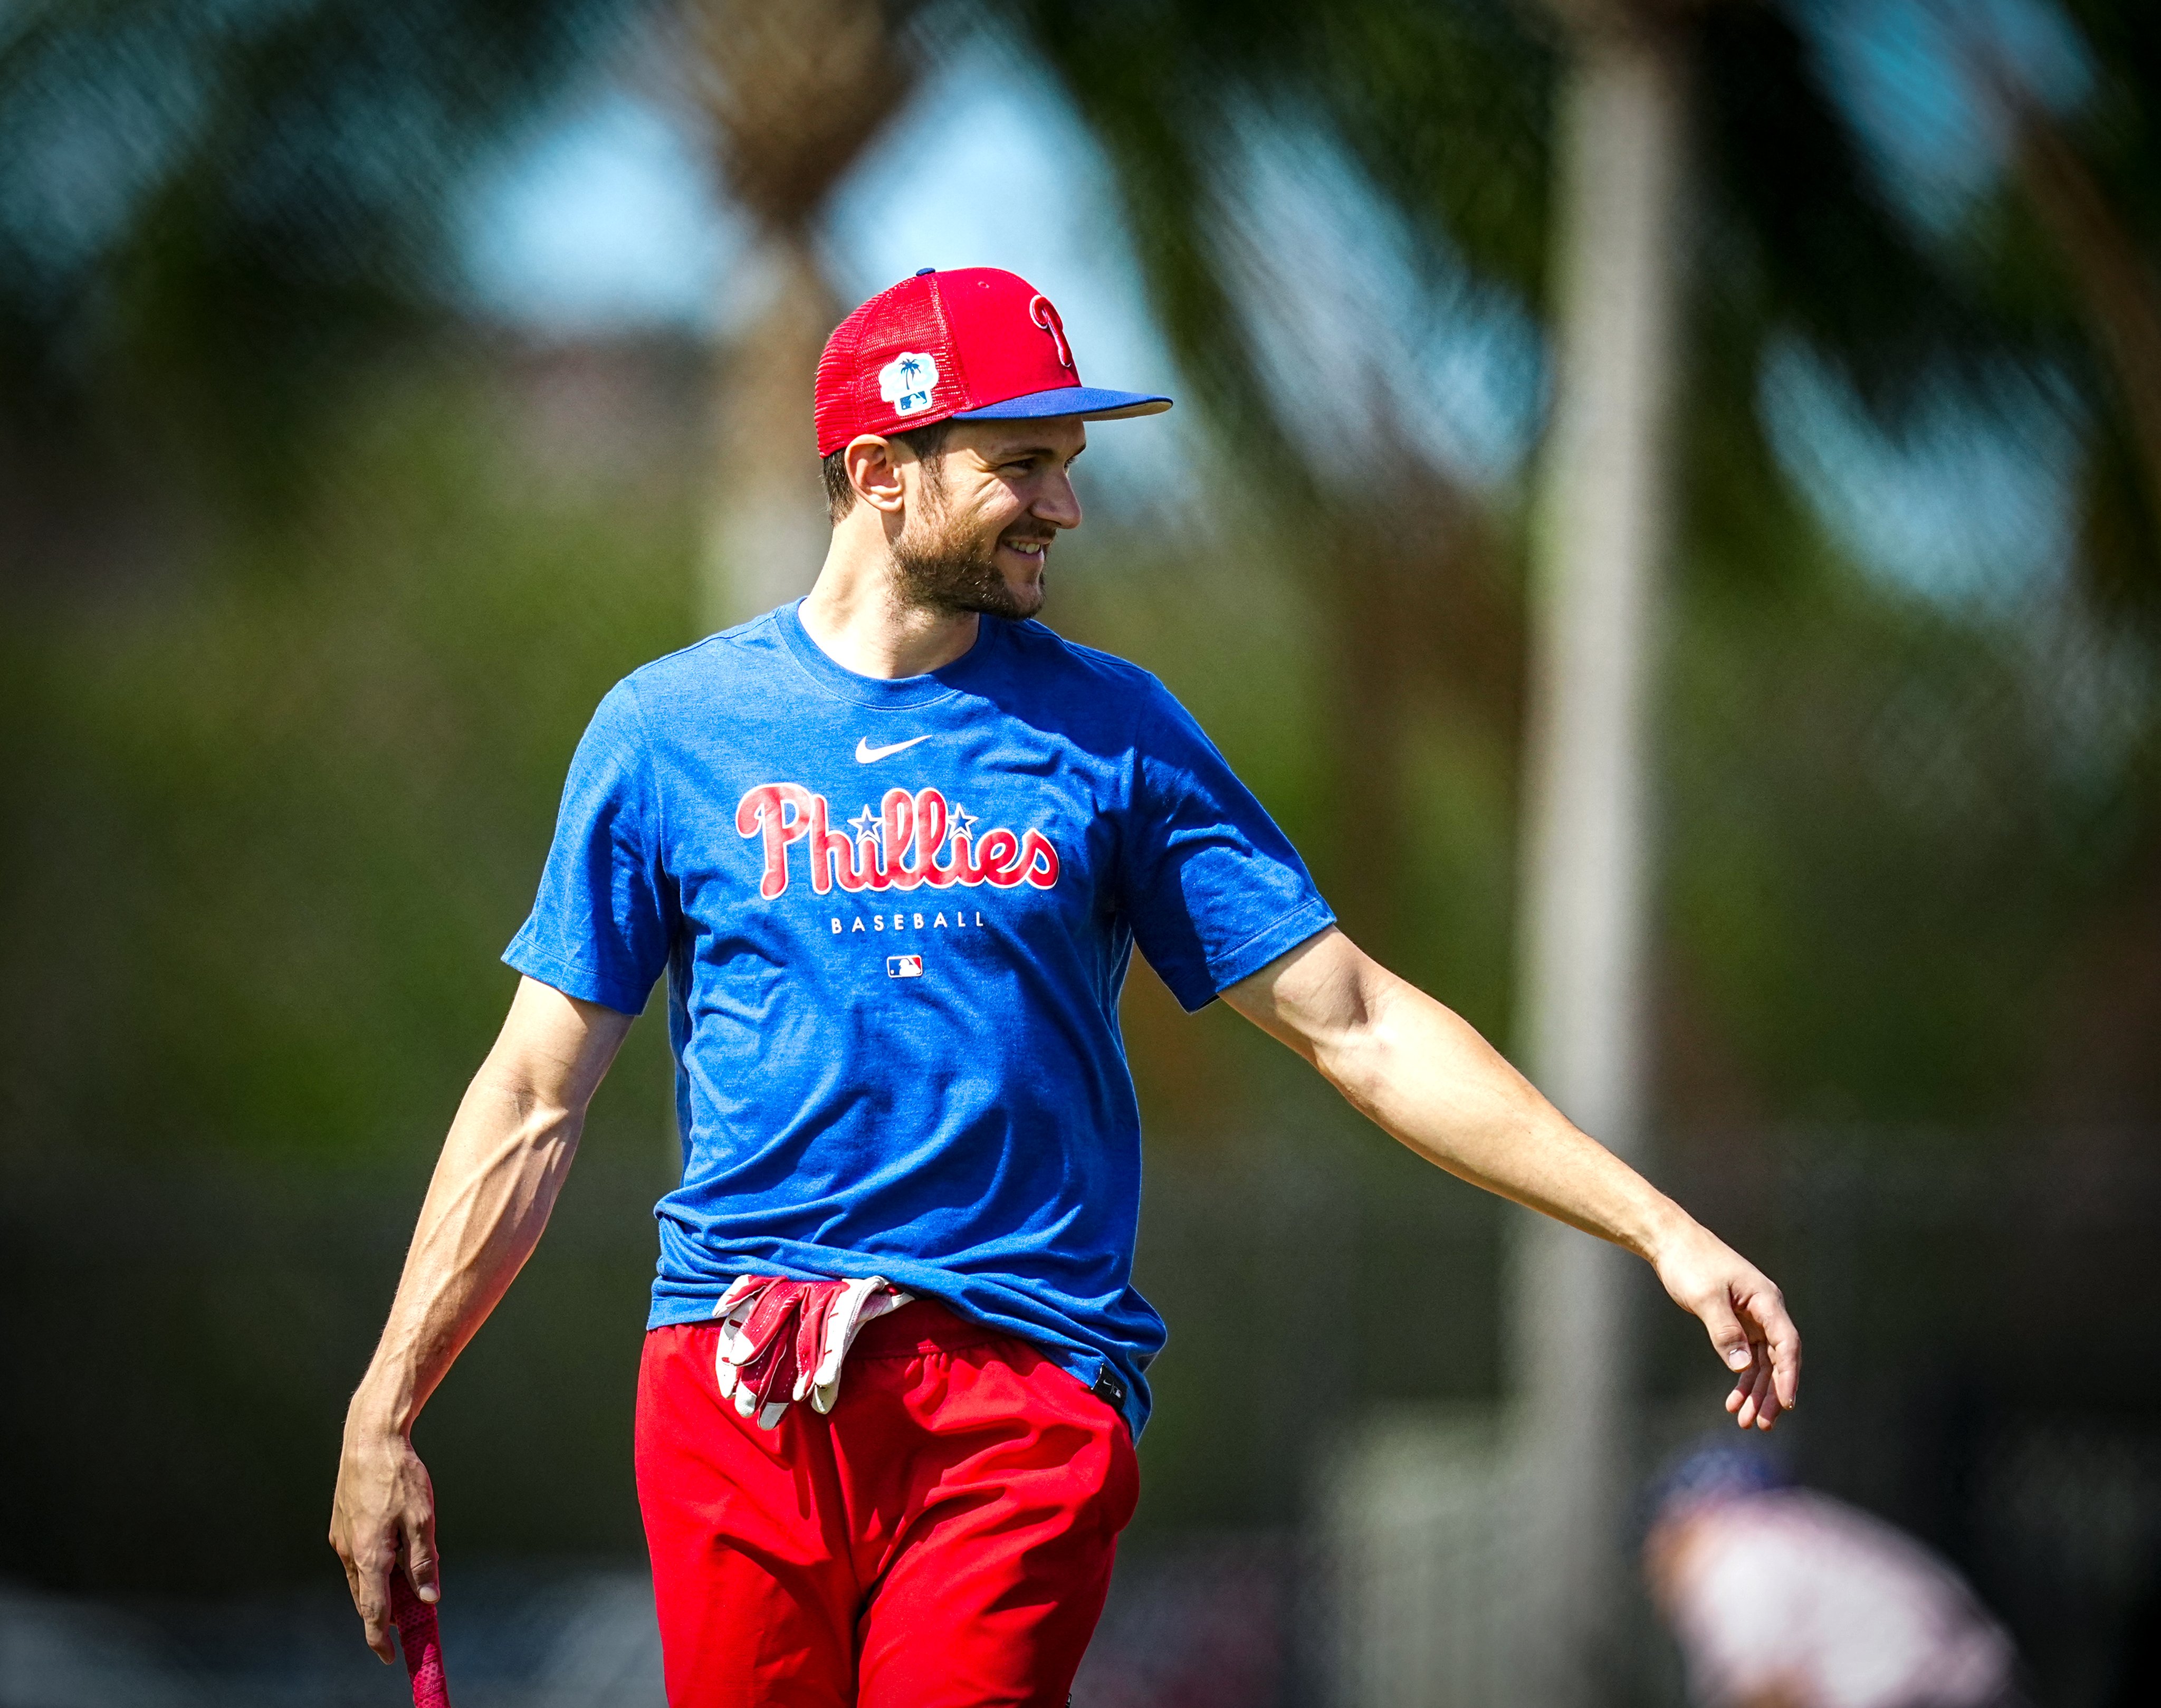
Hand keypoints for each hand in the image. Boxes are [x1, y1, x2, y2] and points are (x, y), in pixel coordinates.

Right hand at [329, 1414, 438, 1661]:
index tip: (390, 1657)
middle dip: (384, 1617)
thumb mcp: (423, 1519)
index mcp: (370, 1555)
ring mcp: (342, 1539)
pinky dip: (372, 1570)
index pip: (373, 1612)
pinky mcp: (341, 1526)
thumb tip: (428, 1599)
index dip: (381, 1639)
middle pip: (366, 1599)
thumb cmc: (399, 1475)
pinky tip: (390, 1561)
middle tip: (407, 1626)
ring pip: (360, 1579)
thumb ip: (424, 1562)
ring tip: (404, 1593)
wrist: (370, 1439)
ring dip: (379, 1592)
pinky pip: (356, 1560)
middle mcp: (349, 1552)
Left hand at [1650, 1219, 1799, 1429]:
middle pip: (1778, 1359)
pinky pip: (1747, 1356)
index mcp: (1766, 1300)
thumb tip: (1741, 1366)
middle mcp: (1765, 1310)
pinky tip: (1732, 1399)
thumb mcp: (1705, 1297)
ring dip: (1756, 1391)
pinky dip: (1742, 1377)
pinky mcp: (1738, 1322)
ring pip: (1763, 1362)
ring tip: (1745, 1420)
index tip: (1786, 1404)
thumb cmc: (1690, 1263)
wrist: (1671, 1242)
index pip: (1786, 1344)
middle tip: (1761, 1423)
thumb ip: (1724, 1331)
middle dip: (1771, 1393)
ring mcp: (1753, 1317)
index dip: (1788, 1376)